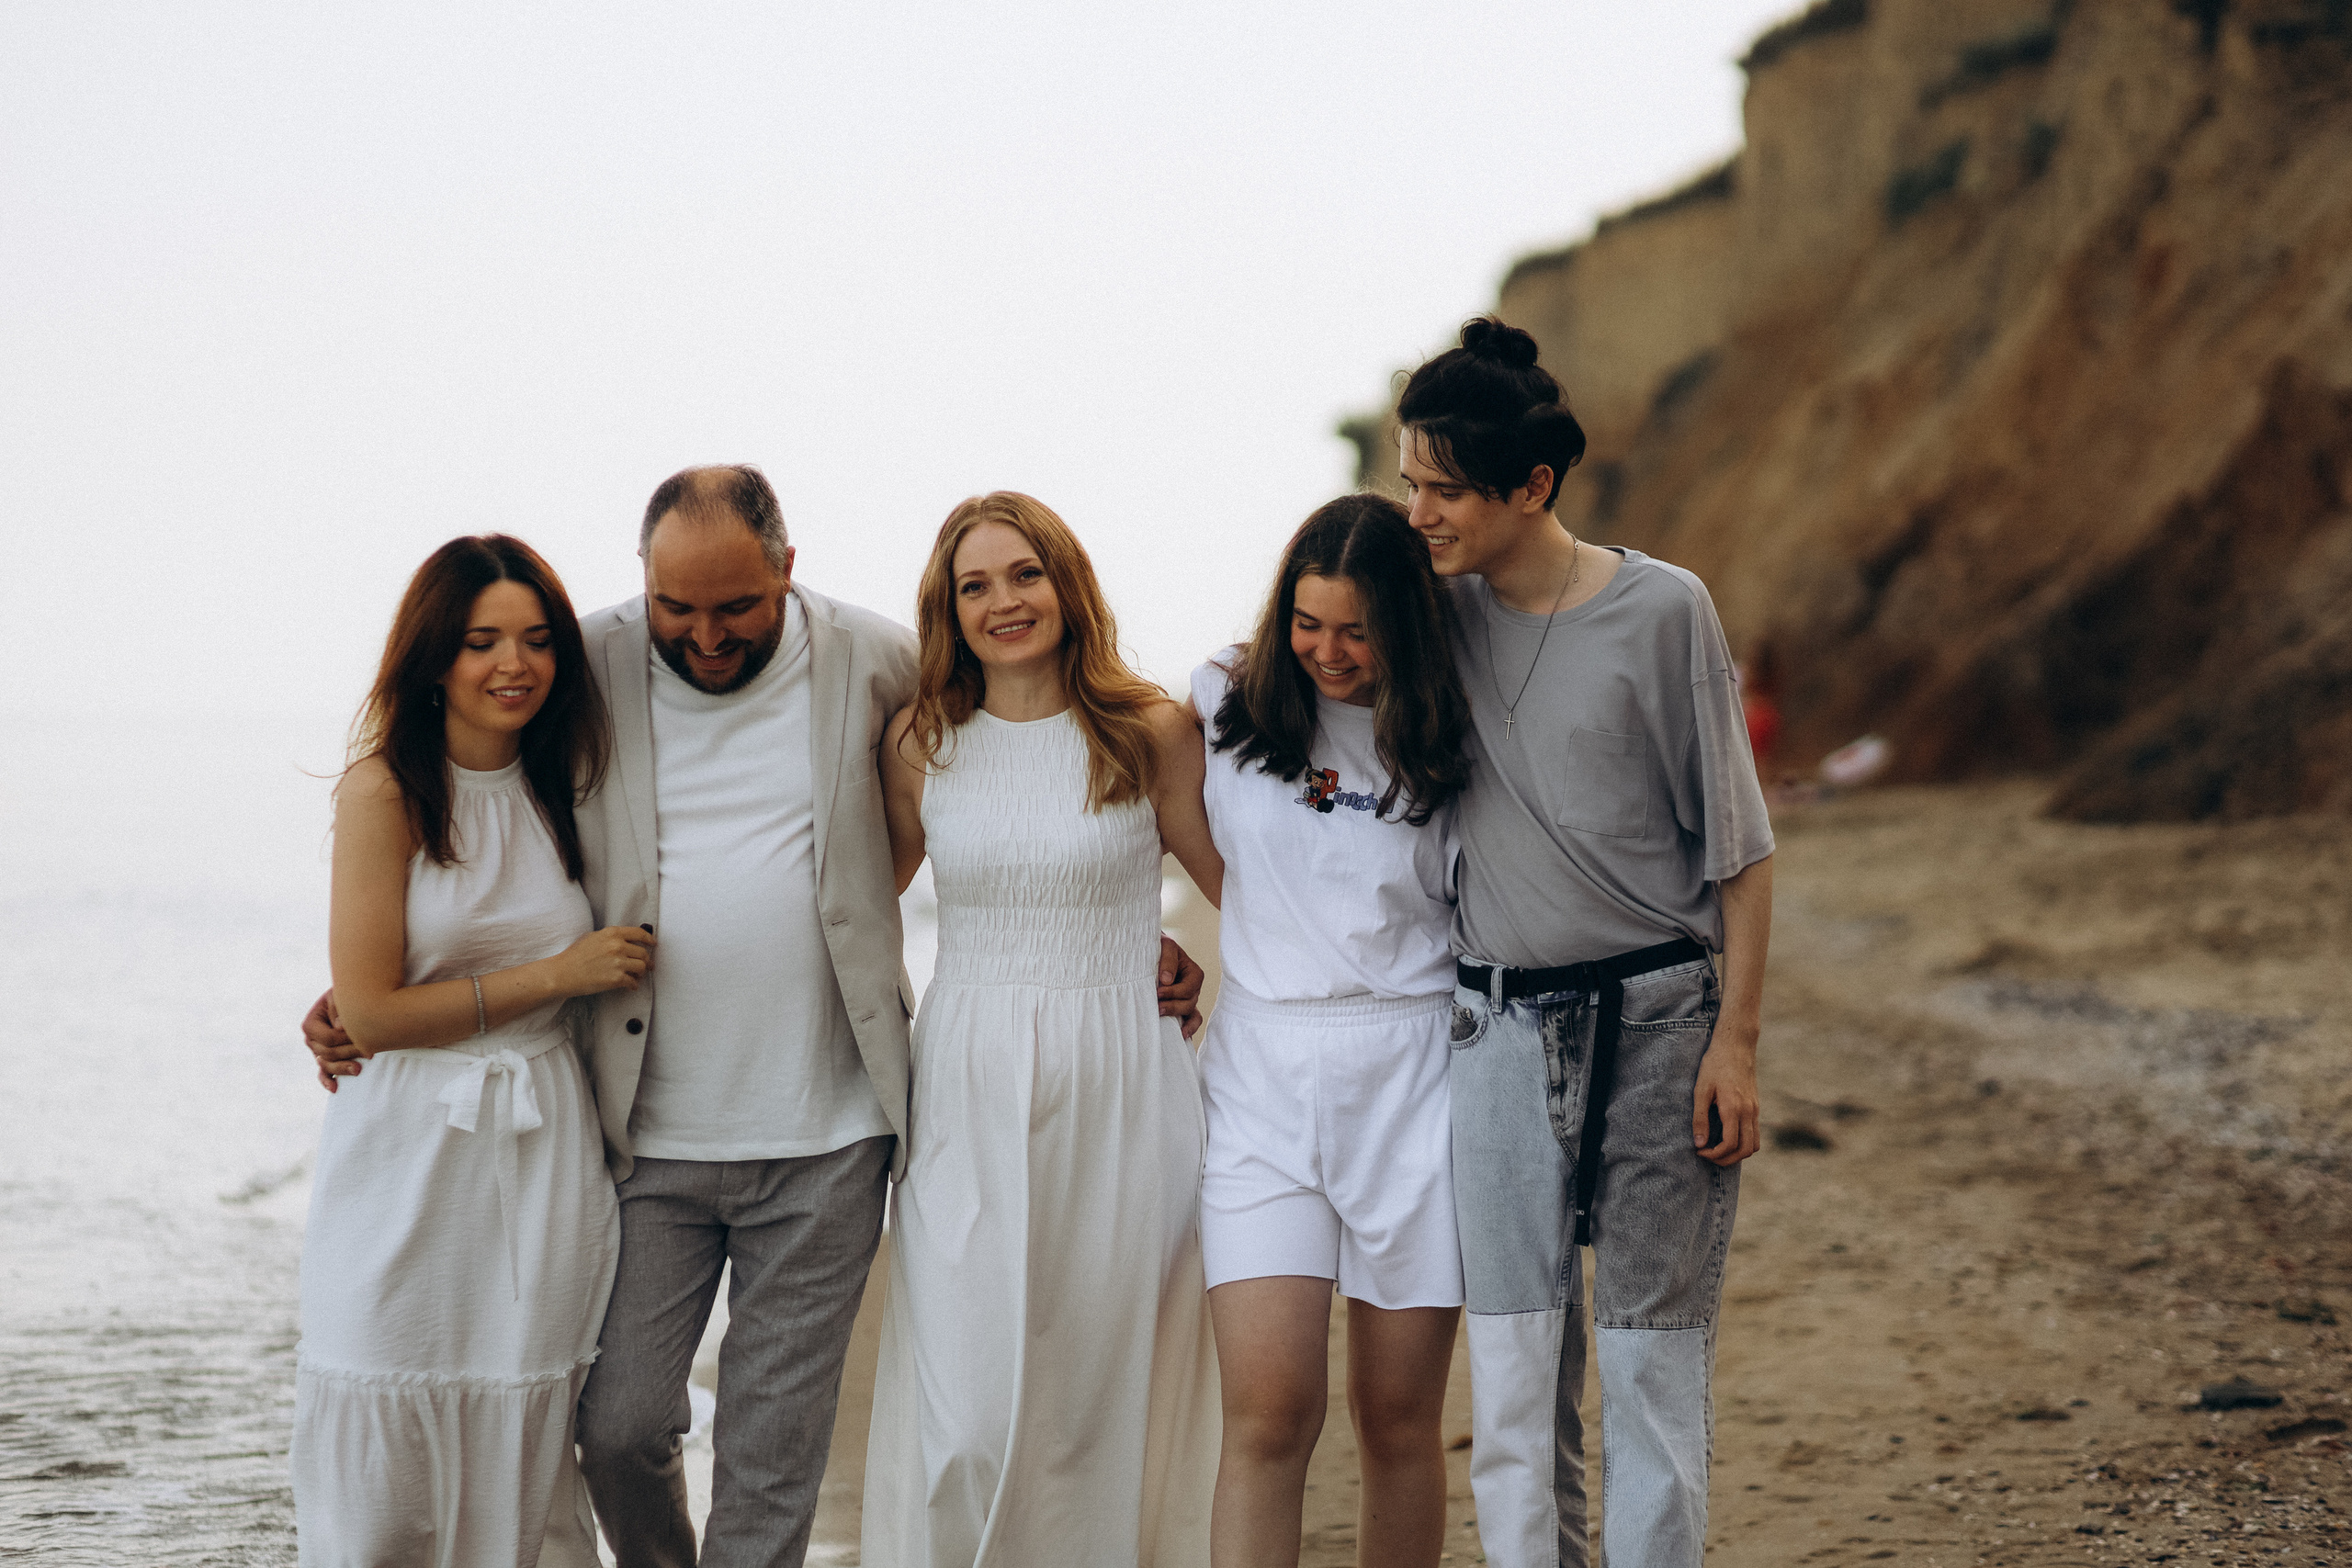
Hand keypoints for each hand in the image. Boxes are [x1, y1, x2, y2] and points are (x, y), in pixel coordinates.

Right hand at [303, 988, 366, 1091]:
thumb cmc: (349, 996)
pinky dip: (328, 1081)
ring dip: (342, 1068)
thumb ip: (339, 1010)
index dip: (345, 1040)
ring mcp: (317, 1051)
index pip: (327, 1038)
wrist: (354, 1001)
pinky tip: (335, 1088)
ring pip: (327, 1065)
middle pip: (327, 1053)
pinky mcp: (326, 1060)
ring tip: (359, 1070)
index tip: (364, 1036)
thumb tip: (339, 1027)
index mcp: (311, 1024)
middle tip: (371, 1054)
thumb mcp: (342, 997)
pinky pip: (323, 1073)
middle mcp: (311, 1039)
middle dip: (349, 1054)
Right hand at [550, 925, 656, 997]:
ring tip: (635, 976)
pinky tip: (630, 986)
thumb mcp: (593, 937)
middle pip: (643, 953)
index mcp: (612, 933)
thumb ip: (611, 937)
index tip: (653, 944)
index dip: (649, 939)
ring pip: (642, 967)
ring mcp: (618, 962)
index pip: (639, 933)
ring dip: (640, 973)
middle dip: (646, 961)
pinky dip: (633, 985)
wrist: (562, 973)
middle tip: (647, 966)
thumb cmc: (574, 956)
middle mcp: (618, 946)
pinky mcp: (616, 978)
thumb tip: (626, 941)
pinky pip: (633, 982)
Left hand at [1157, 935, 1204, 1039]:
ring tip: (1162, 1018)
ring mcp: (1189, 1000)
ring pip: (1191, 1013)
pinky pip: (1192, 1021)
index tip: (1158, 991)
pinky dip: (1189, 1029)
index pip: (1188, 988)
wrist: (1153, 954)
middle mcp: (1194, 989)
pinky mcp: (1181, 1009)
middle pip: (1189, 1003)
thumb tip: (1166, 980)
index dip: (1174, 992)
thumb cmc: (1161, 949)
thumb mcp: (1166, 946)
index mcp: (1194, 974)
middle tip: (1157, 1007)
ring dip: (1177, 1017)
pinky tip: (1180, 1036)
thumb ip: (1168, 959)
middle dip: (1173, 1006)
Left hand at [1692, 1027, 1760, 1166]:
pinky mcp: (1756, 1107)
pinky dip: (1743, 1142)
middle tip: (1708, 1155)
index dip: (1714, 1154)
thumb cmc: (1715, 1064)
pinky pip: (1755, 1133)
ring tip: (1717, 1150)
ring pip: (1753, 1144)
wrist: (1736, 1045)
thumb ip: (1700, 1117)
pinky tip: (1726, 1137)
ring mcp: (1755, 1110)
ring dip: (1737, 1154)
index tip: (1699, 1151)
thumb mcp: (1701, 1089)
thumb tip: (1699, 1143)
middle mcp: (1748, 1112)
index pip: (1730, 1144)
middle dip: (1726, 1159)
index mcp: (1733, 1108)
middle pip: (1746, 1150)